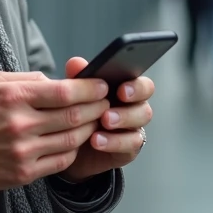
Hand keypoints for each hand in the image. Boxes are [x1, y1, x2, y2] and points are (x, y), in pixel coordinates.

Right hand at [0, 71, 109, 191]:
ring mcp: (23, 151)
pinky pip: (61, 162)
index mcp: (14, 96)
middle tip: (107, 103)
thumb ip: (28, 78)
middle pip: (74, 116)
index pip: (65, 92)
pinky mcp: (23, 173)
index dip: (90, 89)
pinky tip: (76, 141)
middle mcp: (20, 124)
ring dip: (90, 130)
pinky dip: (74, 150)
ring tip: (96, 122)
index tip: (102, 86)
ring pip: (72, 140)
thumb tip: (59, 81)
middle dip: (97, 108)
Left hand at [57, 58, 154, 183]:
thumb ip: (77, 79)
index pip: (142, 85)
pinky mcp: (128, 149)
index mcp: (125, 90)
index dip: (136, 87)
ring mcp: (132, 129)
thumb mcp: (74, 96)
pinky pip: (131, 145)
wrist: (68, 146)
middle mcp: (133, 108)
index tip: (121, 90)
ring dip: (122, 122)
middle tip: (108, 112)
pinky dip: (114, 142)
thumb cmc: (77, 115)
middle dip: (129, 109)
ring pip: (139, 125)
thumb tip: (76, 63)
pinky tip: (97, 141)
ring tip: (102, 123)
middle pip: (145, 106)